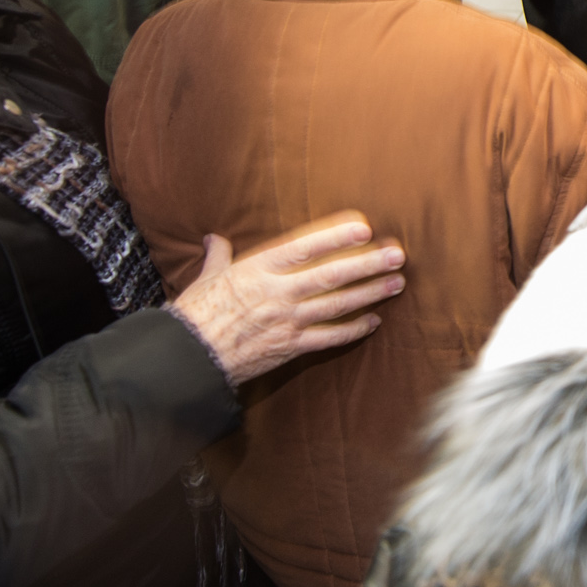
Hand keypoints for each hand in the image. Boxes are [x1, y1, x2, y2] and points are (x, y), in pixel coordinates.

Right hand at [171, 212, 404, 385]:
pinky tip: (373, 321)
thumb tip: (215, 238)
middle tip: (398, 255)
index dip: (336, 236)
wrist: (188, 359)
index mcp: (257, 269)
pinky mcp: (290, 348)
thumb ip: (218, 256)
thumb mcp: (206, 278)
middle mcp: (277, 293)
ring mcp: (286, 322)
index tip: (364, 227)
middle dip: (368, 264)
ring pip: (337, 305)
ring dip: (370, 293)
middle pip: (331, 275)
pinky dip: (353, 330)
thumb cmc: (195, 314)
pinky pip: (329, 338)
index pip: (304, 247)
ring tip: (396, 283)